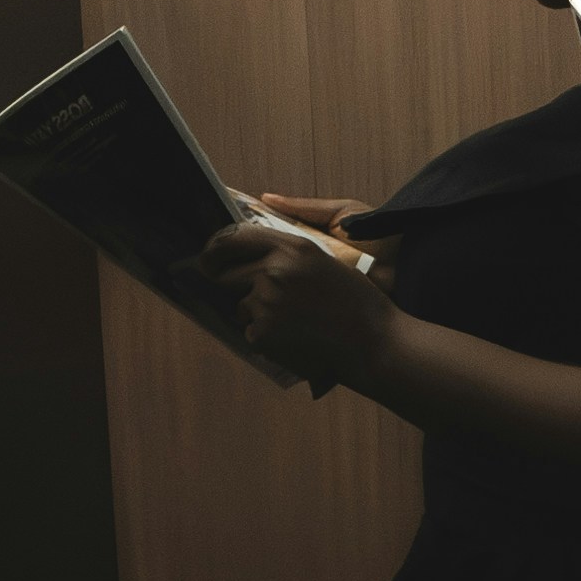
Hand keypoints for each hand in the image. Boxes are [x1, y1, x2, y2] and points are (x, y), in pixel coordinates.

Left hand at [196, 201, 383, 388]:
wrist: (372, 342)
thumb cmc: (355, 303)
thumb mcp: (324, 262)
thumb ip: (288, 255)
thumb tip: (249, 259)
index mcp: (292, 248)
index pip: (235, 237)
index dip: (215, 247)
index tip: (209, 257)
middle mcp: (274, 271)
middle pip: (225, 274)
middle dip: (232, 285)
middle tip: (255, 298)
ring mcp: (265, 303)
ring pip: (241, 307)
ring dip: (258, 315)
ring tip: (296, 323)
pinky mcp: (262, 333)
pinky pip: (251, 332)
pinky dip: (267, 338)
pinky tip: (296, 339)